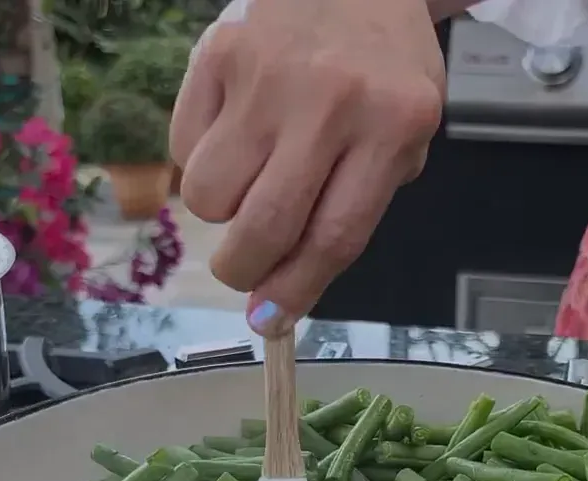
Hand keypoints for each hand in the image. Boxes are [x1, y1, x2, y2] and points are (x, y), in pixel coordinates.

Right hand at [171, 0, 444, 333]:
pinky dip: (200, 162)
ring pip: (209, 196)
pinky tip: (235, 136)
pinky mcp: (216, 52)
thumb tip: (278, 293)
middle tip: (243, 270)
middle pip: (264, 226)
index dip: (296, 291)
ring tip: (248, 184)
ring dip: (221, 214)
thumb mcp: (403, 135)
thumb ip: (354, 207)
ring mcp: (267, 74)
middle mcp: (330, 100)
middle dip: (244, 271)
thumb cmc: (384, 69)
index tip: (269, 321)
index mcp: (394, 125)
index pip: (335, 236)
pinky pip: (184, 147)